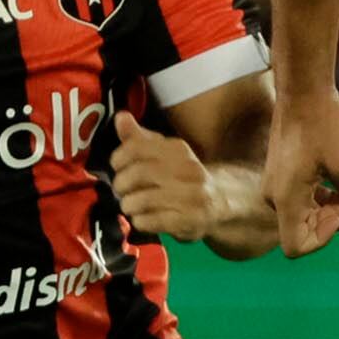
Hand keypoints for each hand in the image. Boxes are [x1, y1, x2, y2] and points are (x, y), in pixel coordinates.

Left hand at [108, 110, 216, 238]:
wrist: (221, 200)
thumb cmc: (184, 176)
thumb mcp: (165, 153)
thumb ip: (140, 138)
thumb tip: (120, 117)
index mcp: (178, 149)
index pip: (136, 147)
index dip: (119, 158)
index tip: (117, 167)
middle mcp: (187, 170)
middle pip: (137, 174)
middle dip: (121, 184)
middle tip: (122, 190)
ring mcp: (190, 196)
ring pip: (140, 200)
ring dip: (128, 205)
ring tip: (132, 206)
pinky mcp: (189, 220)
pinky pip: (150, 221)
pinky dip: (140, 221)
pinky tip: (144, 219)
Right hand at [265, 86, 338, 257]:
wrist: (305, 90)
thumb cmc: (325, 125)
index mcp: (285, 198)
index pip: (295, 247)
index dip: (323, 239)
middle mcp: (276, 196)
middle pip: (306, 229)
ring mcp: (279, 185)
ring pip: (308, 213)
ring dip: (337, 211)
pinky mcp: (285, 174)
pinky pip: (306, 197)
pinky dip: (328, 198)